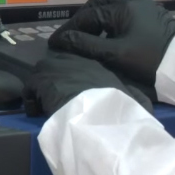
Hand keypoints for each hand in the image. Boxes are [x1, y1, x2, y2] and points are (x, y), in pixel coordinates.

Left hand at [23, 51, 153, 117]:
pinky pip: (31, 87)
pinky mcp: (41, 79)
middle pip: (59, 63)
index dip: (75, 77)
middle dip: (56, 79)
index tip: (74, 91)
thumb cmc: (119, 108)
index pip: (81, 63)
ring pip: (43, 72)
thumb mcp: (136, 99)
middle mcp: (76, 59)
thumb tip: (144, 103)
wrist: (99, 115)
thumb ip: (135, 97)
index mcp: (99, 63)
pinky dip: (31, 98)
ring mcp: (57, 66)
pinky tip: (36, 111)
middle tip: (55, 97)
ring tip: (43, 105)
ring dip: (42, 88)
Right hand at [48, 0, 174, 85]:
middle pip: (99, 4)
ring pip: (112, 8)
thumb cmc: (151, 59)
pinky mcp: (153, 17)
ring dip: (97, 20)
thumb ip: (86, 45)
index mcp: (122, 8)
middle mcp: (132, 1)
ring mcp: (144, 7)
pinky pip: (124, 14)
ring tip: (87, 39)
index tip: (55, 44)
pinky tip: (109, 38)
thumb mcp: (116, 55)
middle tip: (71, 36)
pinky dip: (111, 23)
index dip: (69, 30)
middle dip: (83, 19)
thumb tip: (62, 40)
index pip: (87, 16)